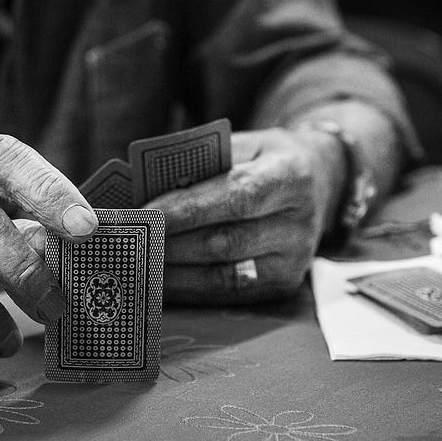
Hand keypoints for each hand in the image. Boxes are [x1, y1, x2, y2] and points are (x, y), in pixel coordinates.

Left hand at [147, 128, 344, 303]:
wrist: (318, 182)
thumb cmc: (262, 160)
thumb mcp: (239, 146)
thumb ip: (198, 164)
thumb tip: (140, 192)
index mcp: (290, 176)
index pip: (234, 197)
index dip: (186, 210)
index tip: (142, 215)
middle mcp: (299, 223)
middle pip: (223, 242)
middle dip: (167, 244)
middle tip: (123, 244)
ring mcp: (294, 261)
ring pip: (221, 275)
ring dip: (170, 272)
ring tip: (131, 264)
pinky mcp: (282, 287)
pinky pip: (226, 294)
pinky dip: (186, 289)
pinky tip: (156, 282)